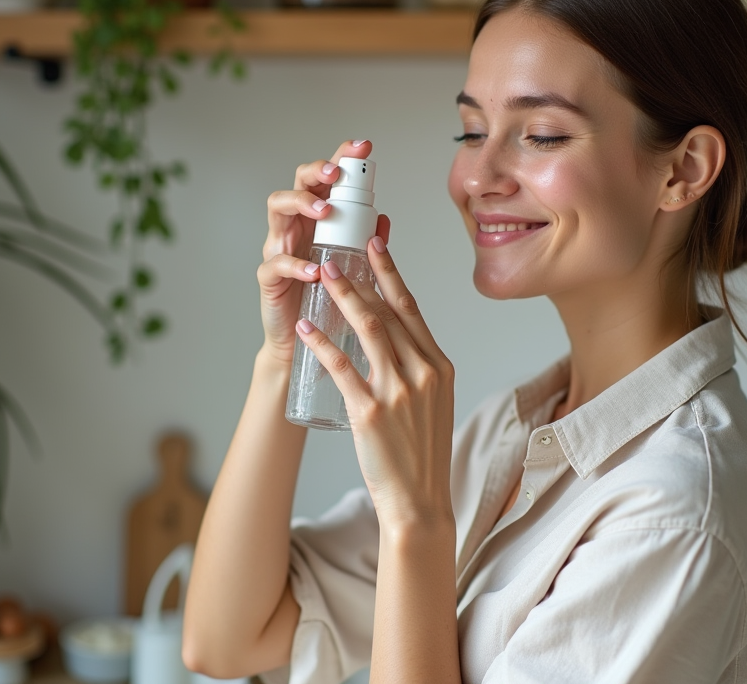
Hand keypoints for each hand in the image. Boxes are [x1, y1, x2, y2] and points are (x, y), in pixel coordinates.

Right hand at [258, 140, 391, 367]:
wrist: (304, 342)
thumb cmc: (327, 300)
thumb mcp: (353, 268)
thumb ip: (365, 244)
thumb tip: (384, 221)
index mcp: (317, 219)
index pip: (326, 180)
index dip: (341, 157)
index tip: (362, 146)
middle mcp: (295, 226)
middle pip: (298, 183)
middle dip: (316, 172)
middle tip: (335, 174)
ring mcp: (279, 247)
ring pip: (277, 208)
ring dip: (301, 205)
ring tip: (324, 213)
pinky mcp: (269, 277)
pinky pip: (275, 262)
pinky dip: (295, 264)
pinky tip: (314, 270)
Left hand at [294, 236, 454, 527]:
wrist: (420, 501)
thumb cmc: (423, 454)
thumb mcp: (435, 403)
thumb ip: (420, 369)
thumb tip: (397, 337)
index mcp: (439, 367)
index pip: (411, 309)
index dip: (391, 273)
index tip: (376, 245)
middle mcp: (422, 373)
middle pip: (388, 312)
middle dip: (360, 278)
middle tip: (338, 253)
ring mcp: (398, 392)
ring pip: (368, 330)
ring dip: (343, 297)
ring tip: (322, 275)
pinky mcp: (370, 413)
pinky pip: (342, 368)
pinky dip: (323, 343)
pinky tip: (307, 328)